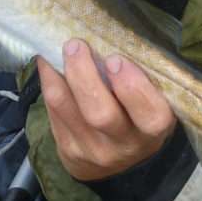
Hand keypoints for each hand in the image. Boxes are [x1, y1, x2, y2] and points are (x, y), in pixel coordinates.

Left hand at [37, 38, 176, 181]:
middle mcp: (123, 146)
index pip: (151, 116)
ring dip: (61, 74)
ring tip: (64, 48)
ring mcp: (92, 150)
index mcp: (152, 131)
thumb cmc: (137, 118)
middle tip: (76, 45)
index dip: (133, 87)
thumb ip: (140, 80)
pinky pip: (53, 111)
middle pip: (101, 114)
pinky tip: (50, 62)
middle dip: (84, 76)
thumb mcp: (150, 105)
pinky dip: (49, 81)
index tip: (116, 59)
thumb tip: (111, 36)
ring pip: (68, 110)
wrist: (115, 164)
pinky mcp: (67, 149)